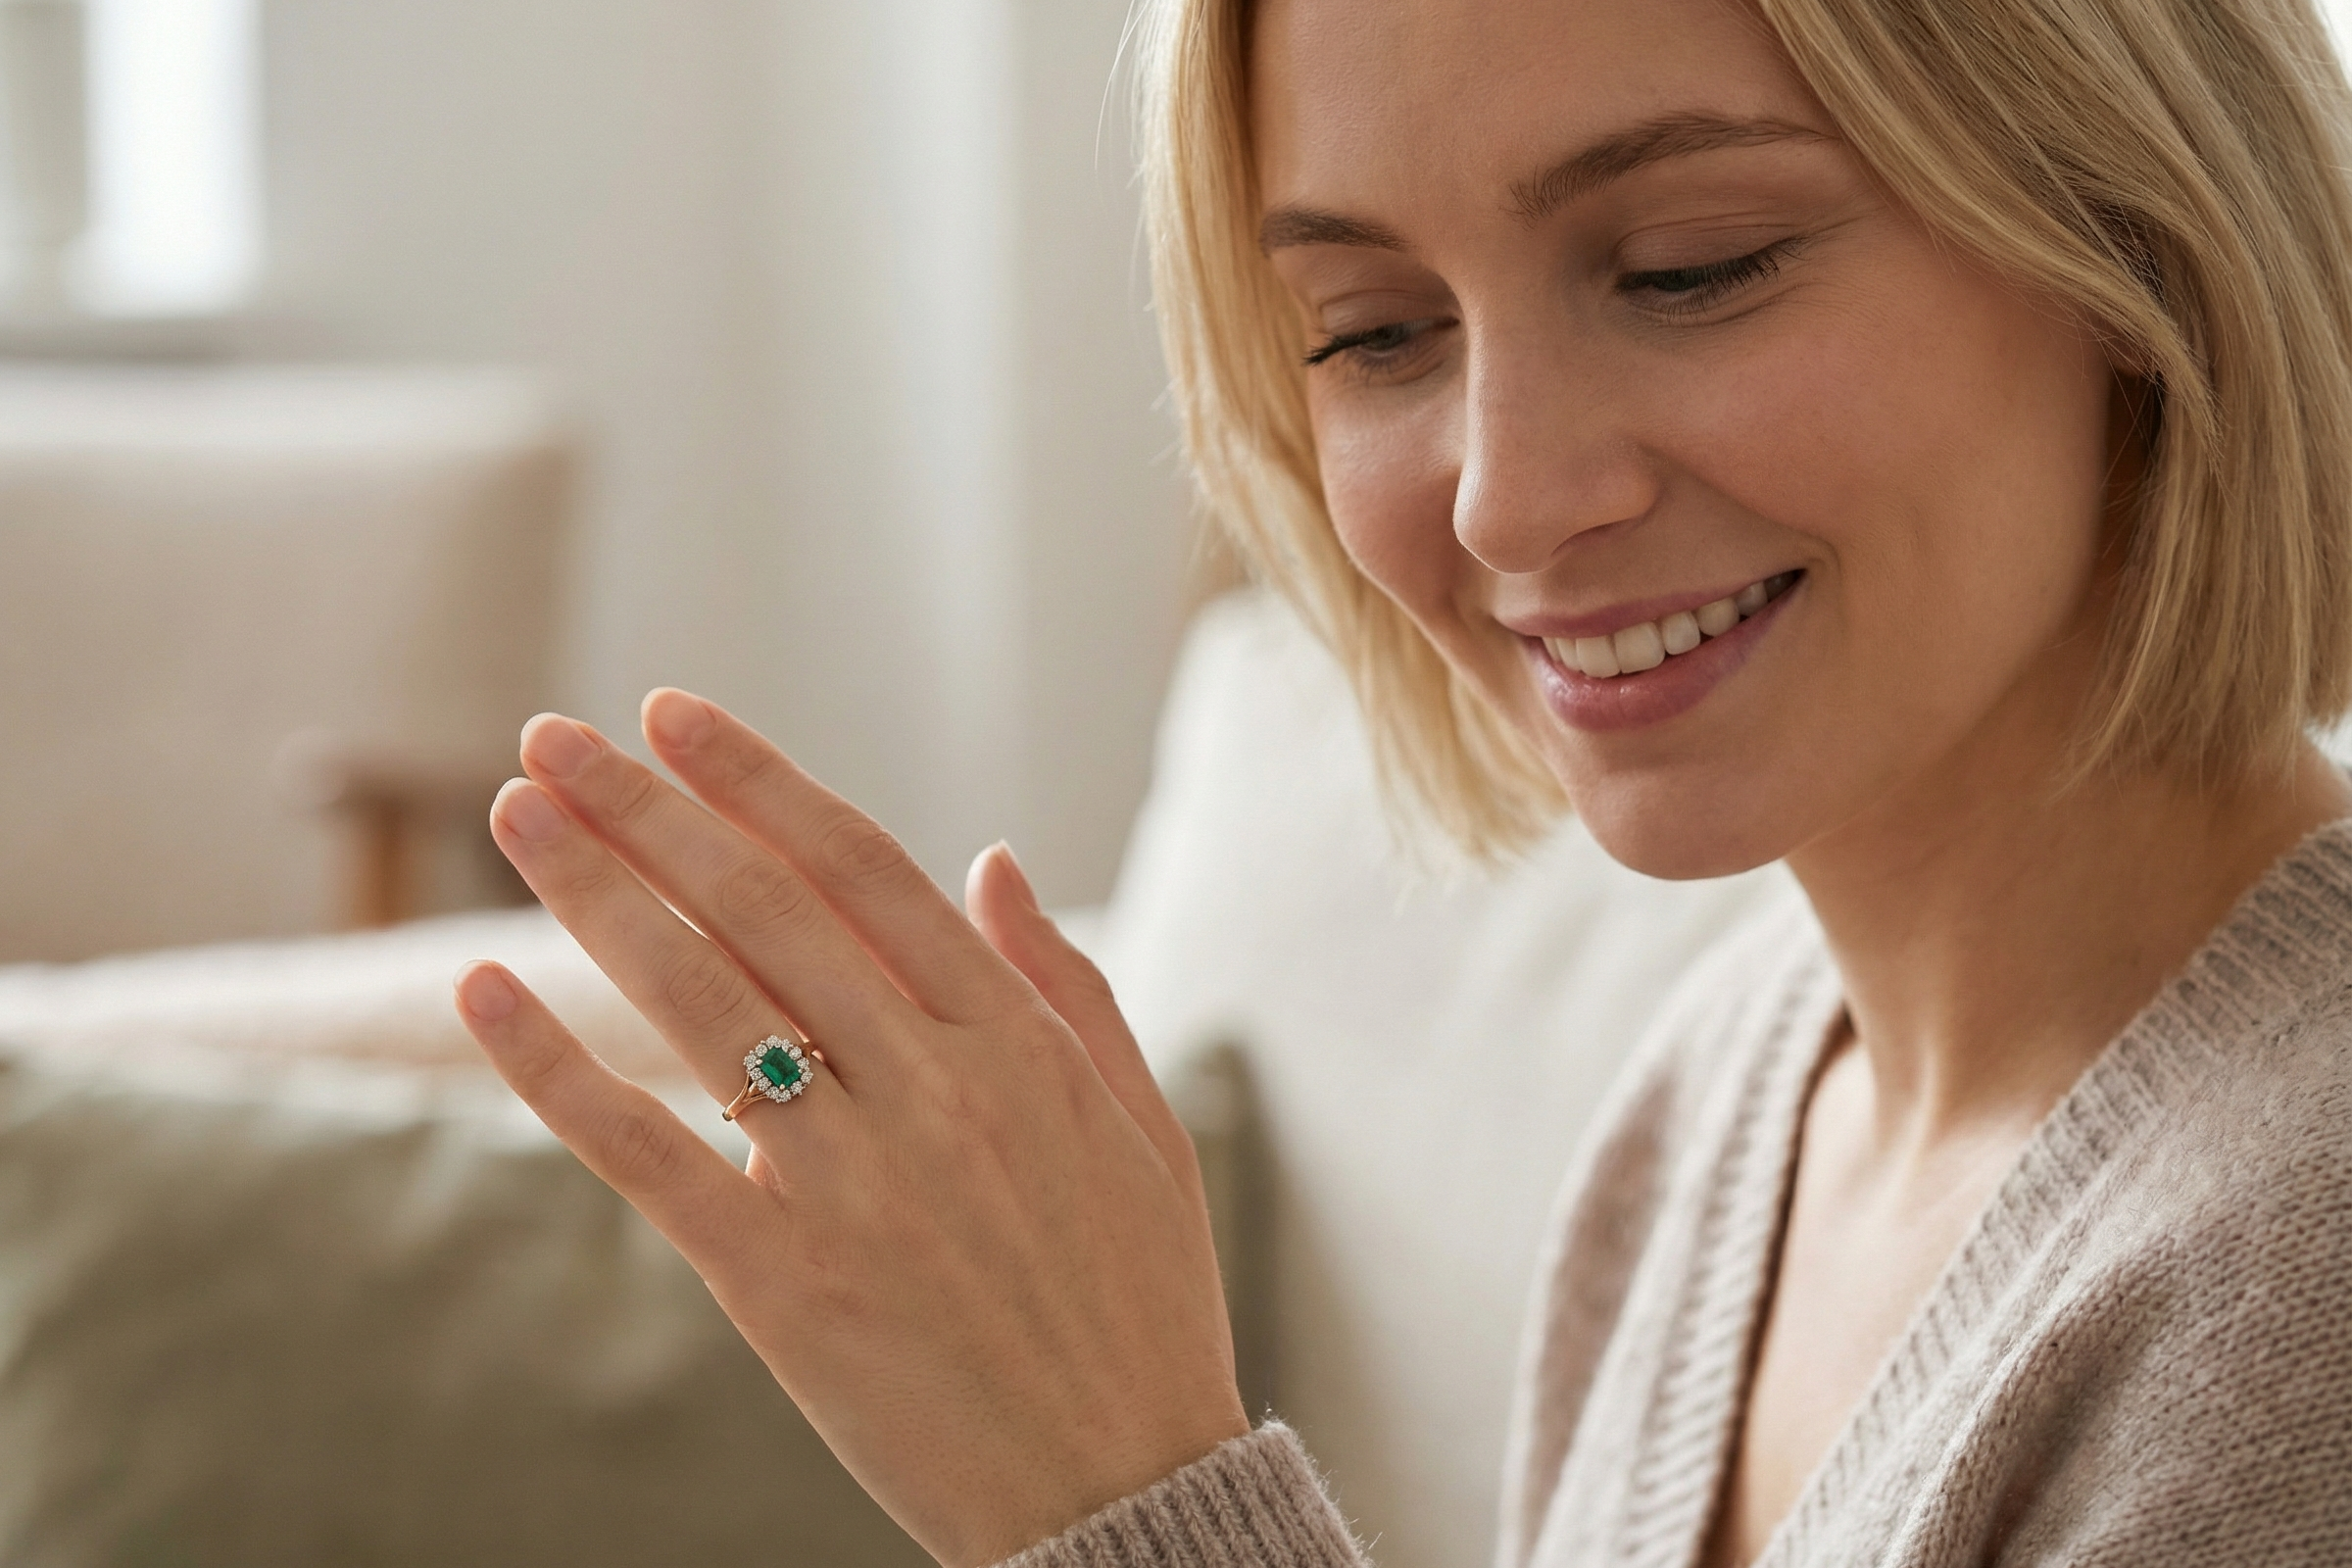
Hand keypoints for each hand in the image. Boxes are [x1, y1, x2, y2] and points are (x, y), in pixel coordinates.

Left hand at [451, 691, 1248, 1566]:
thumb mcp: (1140, 1123)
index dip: (758, 783)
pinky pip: (652, 1157)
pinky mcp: (786, 1283)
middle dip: (650, 809)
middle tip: (553, 736)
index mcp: (1018, 1043)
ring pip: (703, 1005)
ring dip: (598, 895)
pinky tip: (491, 994)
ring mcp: (856, 1186)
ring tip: (516, 811)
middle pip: (764, 911)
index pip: (863, 870)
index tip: (673, 714)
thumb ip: (1066, 986)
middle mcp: (934, 1091)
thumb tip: (992, 860)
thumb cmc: (1138, 1301)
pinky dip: (560, 1072)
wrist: (1123, 1486)